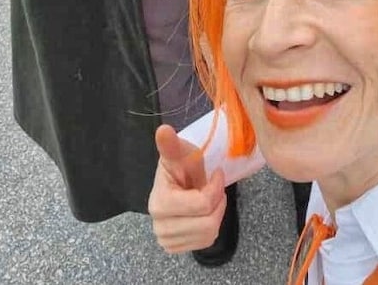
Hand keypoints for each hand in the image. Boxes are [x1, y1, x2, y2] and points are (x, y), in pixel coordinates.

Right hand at [148, 124, 227, 254]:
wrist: (175, 183)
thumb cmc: (180, 165)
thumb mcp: (180, 152)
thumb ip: (172, 145)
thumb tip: (163, 130)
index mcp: (160, 203)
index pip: (202, 204)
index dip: (216, 188)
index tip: (217, 173)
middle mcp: (160, 226)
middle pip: (207, 224)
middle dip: (217, 203)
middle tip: (214, 188)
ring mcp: (167, 240)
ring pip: (209, 234)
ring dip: (215, 214)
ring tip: (209, 198)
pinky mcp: (175, 248)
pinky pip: (205, 243)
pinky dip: (210, 227)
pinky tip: (203, 213)